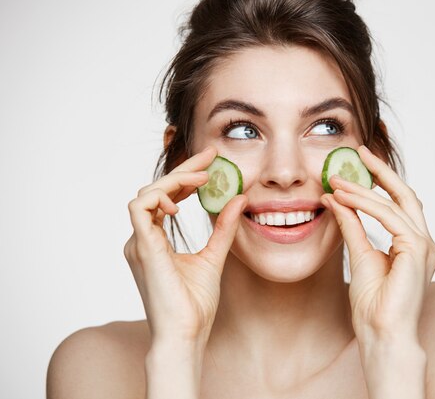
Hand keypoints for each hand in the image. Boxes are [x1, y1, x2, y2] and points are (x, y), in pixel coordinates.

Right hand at [123, 146, 247, 343]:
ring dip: (174, 180)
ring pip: (146, 194)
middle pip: (157, 191)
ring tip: (204, 179)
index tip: (212, 161)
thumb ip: (224, 229)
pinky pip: (139, 208)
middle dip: (184, 169)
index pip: (167, 197)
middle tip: (211, 155)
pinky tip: (183, 202)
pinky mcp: (142, 247)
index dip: (187, 176)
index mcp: (155, 241)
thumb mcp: (215, 257)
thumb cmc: (195, 305)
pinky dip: (159, 197)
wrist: (186, 334)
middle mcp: (143, 239)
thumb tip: (239, 200)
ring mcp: (139, 243)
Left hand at [320, 146, 434, 343]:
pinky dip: (365, 205)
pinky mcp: (417, 250)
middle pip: (405, 195)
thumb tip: (338, 200)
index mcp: (413, 245)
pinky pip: (389, 217)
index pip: (398, 204)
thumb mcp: (359, 256)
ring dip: (363, 190)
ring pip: (393, 204)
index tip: (360, 164)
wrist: (382, 335)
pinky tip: (344, 197)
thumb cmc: (373, 306)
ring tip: (336, 180)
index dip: (381, 181)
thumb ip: (353, 227)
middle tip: (360, 151)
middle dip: (382, 171)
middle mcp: (424, 243)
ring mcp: (424, 246)